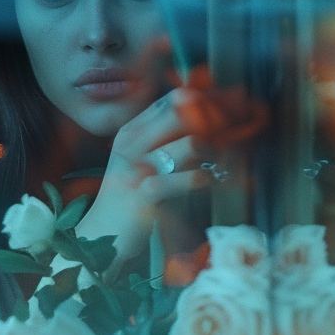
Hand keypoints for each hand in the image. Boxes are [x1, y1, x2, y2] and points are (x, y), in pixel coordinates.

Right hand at [76, 86, 212, 261]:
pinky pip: (185, 179)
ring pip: (190, 143)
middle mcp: (133, 143)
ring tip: (220, 162)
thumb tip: (206, 120)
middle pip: (182, 113)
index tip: (226, 108)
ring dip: (214, 151)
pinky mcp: (145, 193)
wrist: (102, 234)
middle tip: (232, 132)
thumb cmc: (129, 195)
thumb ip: (165, 138)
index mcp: (132, 130)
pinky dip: (202, 178)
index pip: (171, 100)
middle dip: (214, 119)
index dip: (203, 100)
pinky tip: (206, 180)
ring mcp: (138, 167)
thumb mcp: (140, 159)